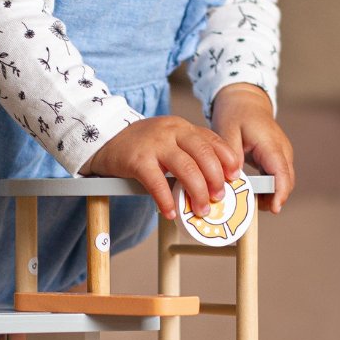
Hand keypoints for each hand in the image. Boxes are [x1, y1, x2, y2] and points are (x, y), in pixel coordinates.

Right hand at [81, 116, 239, 219]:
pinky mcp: (137, 159)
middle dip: (216, 179)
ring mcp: (154, 144)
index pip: (213, 141)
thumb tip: (214, 181)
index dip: (227, 160)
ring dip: (197, 192)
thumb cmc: (141, 144)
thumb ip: (189, 152)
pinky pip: (157, 182)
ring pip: (186, 168)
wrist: (105, 138)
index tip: (235, 178)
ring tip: (200, 210)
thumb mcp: (169, 139)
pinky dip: (166, 200)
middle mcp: (172, 132)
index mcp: (183, 127)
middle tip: (218, 198)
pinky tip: (170, 212)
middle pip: (203, 154)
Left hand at [210, 84, 293, 213]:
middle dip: (273, 198)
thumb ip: (231, 155)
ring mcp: (282, 154)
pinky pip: (277, 178)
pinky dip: (268, 188)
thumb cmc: (236, 113)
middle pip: (285, 181)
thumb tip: (234, 179)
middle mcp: (282, 150)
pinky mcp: (277, 158)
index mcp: (270, 143)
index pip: (281, 172)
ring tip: (247, 203)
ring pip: (283, 181)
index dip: (279, 192)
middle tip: (250, 210)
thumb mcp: (227, 130)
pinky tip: (251, 194)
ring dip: (270, 195)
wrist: (246, 100)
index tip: (274, 209)